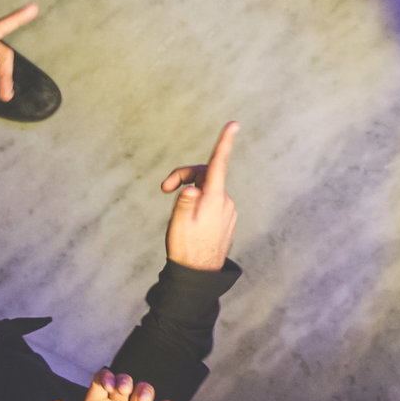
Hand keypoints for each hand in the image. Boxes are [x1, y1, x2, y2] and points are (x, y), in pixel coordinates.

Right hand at [160, 120, 238, 269]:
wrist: (199, 276)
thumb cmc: (185, 249)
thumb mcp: (179, 226)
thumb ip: (184, 204)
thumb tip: (189, 188)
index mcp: (215, 199)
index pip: (219, 164)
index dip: (225, 143)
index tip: (234, 124)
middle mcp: (225, 201)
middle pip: (206, 175)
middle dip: (185, 175)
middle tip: (165, 188)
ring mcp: (228, 210)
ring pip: (208, 189)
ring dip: (191, 192)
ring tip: (178, 215)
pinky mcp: (227, 218)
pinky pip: (212, 202)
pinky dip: (199, 203)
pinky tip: (190, 223)